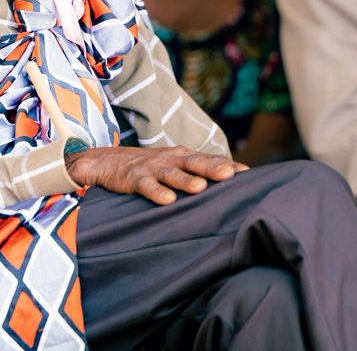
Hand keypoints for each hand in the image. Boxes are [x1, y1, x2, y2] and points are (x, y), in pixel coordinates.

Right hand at [65, 145, 246, 205]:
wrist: (108, 161)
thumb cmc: (150, 167)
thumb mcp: (174, 165)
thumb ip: (197, 172)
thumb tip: (229, 182)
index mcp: (183, 156)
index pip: (209, 160)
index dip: (227, 166)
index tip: (248, 174)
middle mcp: (171, 159)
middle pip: (194, 163)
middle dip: (212, 168)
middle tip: (229, 175)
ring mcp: (153, 168)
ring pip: (172, 174)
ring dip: (185, 180)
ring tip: (200, 188)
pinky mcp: (135, 178)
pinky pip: (147, 186)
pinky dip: (156, 192)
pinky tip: (166, 201)